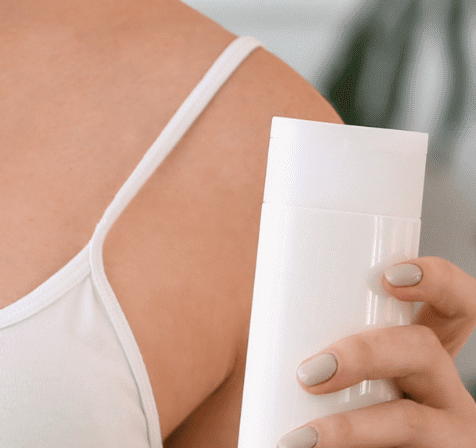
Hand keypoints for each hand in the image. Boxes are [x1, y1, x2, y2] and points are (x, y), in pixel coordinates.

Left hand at [278, 256, 475, 445]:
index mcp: (425, 353)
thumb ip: (321, 346)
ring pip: (411, 422)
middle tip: (308, 374)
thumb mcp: (353, 376)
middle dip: (364, 354)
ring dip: (351, 428)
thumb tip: (256, 327)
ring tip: (301, 439)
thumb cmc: (350, 409)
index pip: (453, 304)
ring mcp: (451, 434)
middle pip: (424, 351)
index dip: (437, 281)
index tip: (389, 277)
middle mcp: (446, 388)